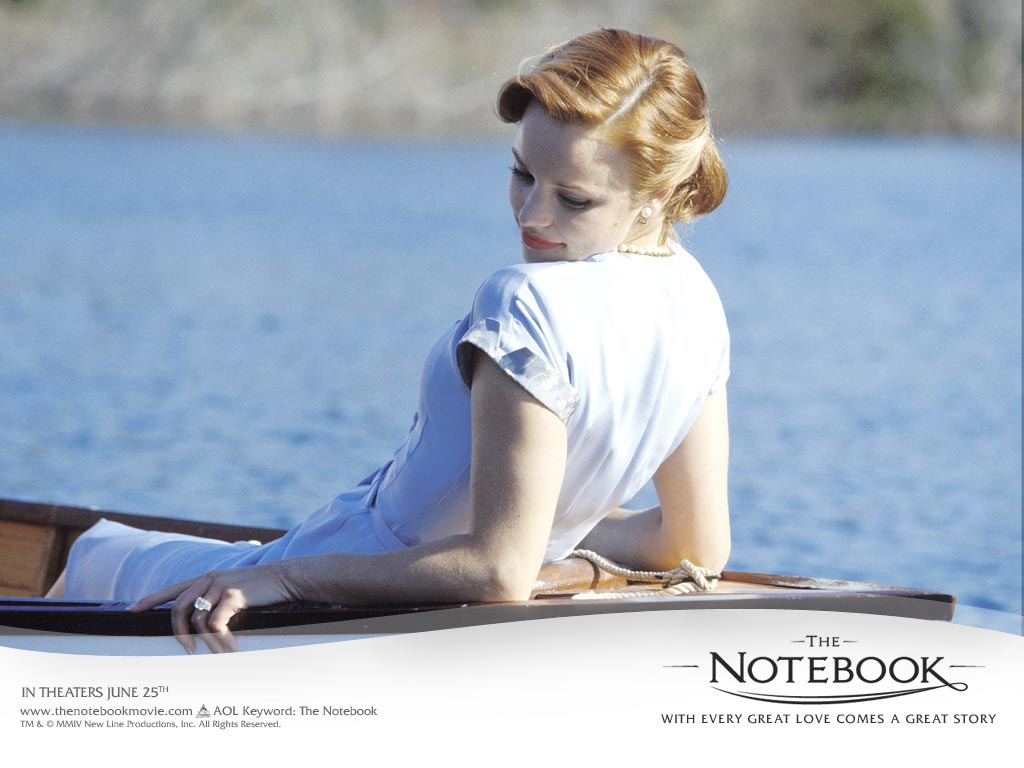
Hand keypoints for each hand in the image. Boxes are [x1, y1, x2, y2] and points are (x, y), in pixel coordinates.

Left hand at [129, 563, 294, 653]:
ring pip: (197, 620)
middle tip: (189, 650)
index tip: (133, 610)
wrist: (286, 578)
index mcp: (207, 578)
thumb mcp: (235, 589)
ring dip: (206, 642)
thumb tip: (203, 621)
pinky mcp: (233, 594)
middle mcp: (209, 579)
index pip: (173, 589)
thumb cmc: (263, 588)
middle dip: (179, 633)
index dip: (152, 599)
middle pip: (178, 608)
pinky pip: (216, 624)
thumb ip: (217, 598)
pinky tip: (231, 647)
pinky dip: (221, 640)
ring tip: (220, 653)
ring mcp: (220, 585)